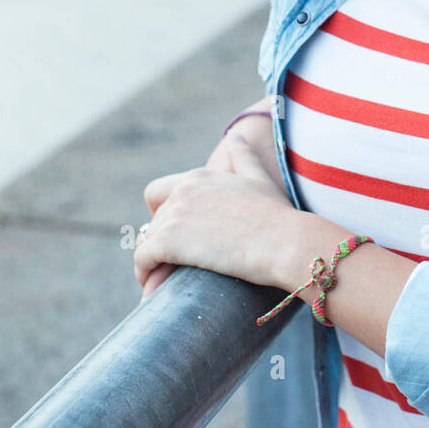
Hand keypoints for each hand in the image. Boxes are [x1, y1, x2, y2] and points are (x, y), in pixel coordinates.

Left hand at [134, 132, 299, 298]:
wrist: (285, 240)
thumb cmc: (278, 215)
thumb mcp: (259, 178)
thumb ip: (243, 156)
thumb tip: (234, 136)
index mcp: (200, 176)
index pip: (157, 193)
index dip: (161, 215)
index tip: (174, 236)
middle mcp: (183, 190)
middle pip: (154, 221)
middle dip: (162, 243)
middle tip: (174, 267)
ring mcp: (174, 214)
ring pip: (147, 241)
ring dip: (153, 262)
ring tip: (163, 283)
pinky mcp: (169, 241)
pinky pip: (143, 259)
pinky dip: (145, 275)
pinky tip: (155, 291)